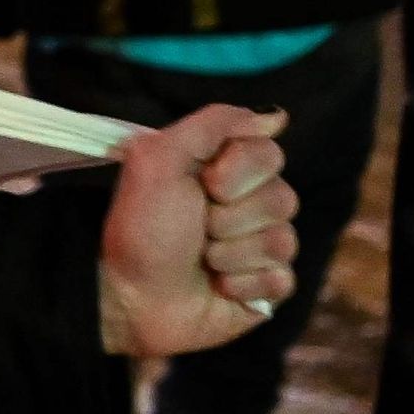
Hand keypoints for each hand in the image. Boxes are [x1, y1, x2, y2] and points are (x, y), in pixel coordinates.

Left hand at [96, 106, 298, 358]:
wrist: (130, 297)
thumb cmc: (140, 229)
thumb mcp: (158, 159)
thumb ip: (214, 123)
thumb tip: (276, 116)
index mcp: (224, 170)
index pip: (269, 153)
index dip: (237, 170)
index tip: (203, 183)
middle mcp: (247, 205)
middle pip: (284, 197)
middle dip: (231, 216)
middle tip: (197, 227)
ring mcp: (259, 249)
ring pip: (284, 241)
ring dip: (231, 252)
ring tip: (200, 259)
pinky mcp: (265, 289)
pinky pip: (281, 280)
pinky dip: (242, 284)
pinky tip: (216, 286)